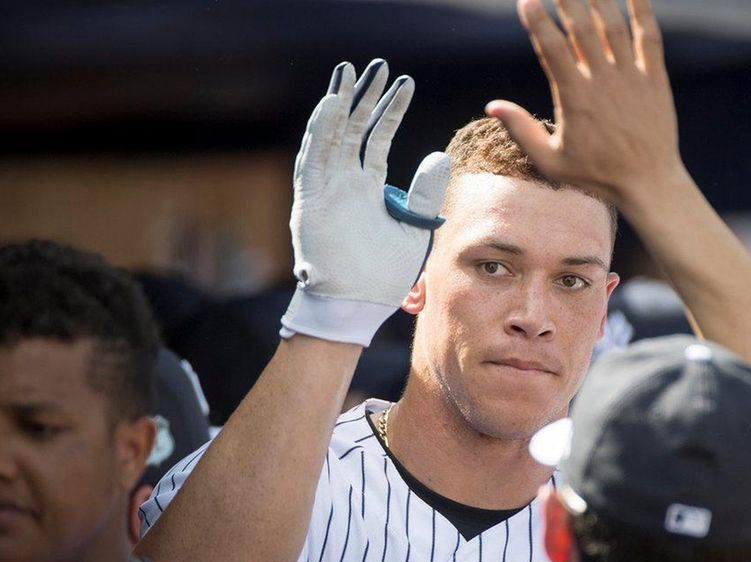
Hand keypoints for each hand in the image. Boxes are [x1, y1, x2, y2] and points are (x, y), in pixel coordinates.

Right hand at [281, 59, 450, 346]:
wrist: (357, 306)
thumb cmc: (383, 274)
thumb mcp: (415, 228)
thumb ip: (426, 194)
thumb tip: (441, 156)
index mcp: (367, 188)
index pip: (377, 138)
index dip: (389, 110)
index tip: (405, 83)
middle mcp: (344, 183)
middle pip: (352, 129)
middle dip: (364, 96)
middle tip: (378, 66)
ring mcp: (324, 190)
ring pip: (330, 136)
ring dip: (338, 105)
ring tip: (349, 74)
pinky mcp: (309, 202)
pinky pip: (313, 159)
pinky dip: (321, 131)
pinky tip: (331, 105)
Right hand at [486, 0, 682, 211]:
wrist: (648, 183)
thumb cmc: (595, 175)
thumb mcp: (551, 161)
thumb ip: (521, 130)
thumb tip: (492, 106)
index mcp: (575, 98)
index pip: (552, 50)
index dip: (538, 23)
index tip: (526, 1)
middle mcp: (603, 82)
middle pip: (582, 29)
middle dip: (566, 0)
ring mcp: (631, 78)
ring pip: (613, 27)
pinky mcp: (655, 79)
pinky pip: (649, 38)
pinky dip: (642, 11)